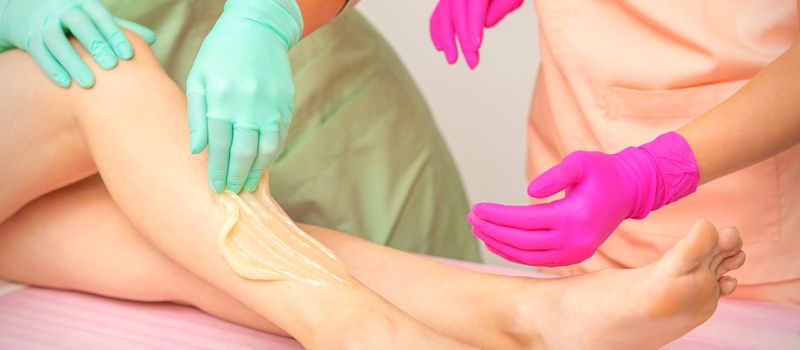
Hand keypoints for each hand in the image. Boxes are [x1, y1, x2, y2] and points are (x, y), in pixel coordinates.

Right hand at [0, 0, 154, 87]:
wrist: (32, 12)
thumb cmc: (77, 21)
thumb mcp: (96, 19)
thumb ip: (121, 28)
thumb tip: (151, 39)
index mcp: (83, 4)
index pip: (101, 16)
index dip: (114, 34)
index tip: (128, 55)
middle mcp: (62, 10)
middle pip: (79, 23)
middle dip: (95, 43)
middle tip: (111, 66)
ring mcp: (44, 23)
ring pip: (55, 39)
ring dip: (72, 61)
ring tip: (89, 83)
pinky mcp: (30, 38)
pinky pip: (39, 53)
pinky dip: (52, 68)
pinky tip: (66, 84)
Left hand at [186, 0, 302, 192]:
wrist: (257, 30)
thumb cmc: (220, 53)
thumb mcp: (199, 78)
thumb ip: (197, 115)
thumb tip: (197, 150)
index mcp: (221, 99)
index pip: (218, 146)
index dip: (216, 170)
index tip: (215, 187)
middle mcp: (247, 105)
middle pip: (242, 153)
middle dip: (235, 177)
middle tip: (231, 192)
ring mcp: (270, 106)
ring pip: (265, 150)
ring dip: (256, 172)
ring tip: (248, 185)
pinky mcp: (285, 105)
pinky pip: (279, 137)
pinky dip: (271, 155)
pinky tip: (262, 165)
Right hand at [429, 0, 522, 68]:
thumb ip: (503, 5)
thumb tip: (485, 23)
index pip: (474, 3)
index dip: (473, 26)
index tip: (475, 46)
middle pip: (456, 11)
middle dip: (462, 39)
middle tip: (472, 61)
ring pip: (444, 14)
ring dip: (446, 39)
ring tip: (452, 59)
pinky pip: (439, 13)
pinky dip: (437, 30)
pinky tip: (440, 47)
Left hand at [469, 132, 699, 265]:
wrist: (629, 191)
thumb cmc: (602, 172)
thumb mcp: (580, 162)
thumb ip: (555, 174)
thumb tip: (528, 193)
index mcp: (575, 217)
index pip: (525, 221)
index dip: (498, 216)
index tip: (477, 207)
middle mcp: (576, 240)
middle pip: (522, 242)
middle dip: (493, 230)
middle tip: (471, 218)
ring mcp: (576, 253)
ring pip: (527, 256)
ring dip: (499, 245)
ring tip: (478, 230)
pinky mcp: (575, 257)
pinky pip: (538, 260)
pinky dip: (514, 254)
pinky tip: (496, 243)